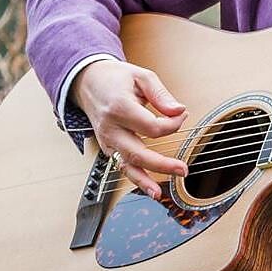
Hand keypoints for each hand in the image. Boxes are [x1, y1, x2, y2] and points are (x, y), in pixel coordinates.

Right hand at [74, 60, 187, 199]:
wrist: (88, 82)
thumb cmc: (117, 79)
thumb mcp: (142, 77)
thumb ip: (161, 95)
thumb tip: (179, 111)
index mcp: (120, 108)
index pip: (152, 127)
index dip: (173, 124)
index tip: (181, 115)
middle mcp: (110, 128)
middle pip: (137, 152)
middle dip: (161, 164)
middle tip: (183, 170)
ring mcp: (107, 140)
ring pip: (125, 165)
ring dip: (143, 181)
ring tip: (159, 193)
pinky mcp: (108, 146)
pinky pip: (121, 165)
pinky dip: (135, 178)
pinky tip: (149, 188)